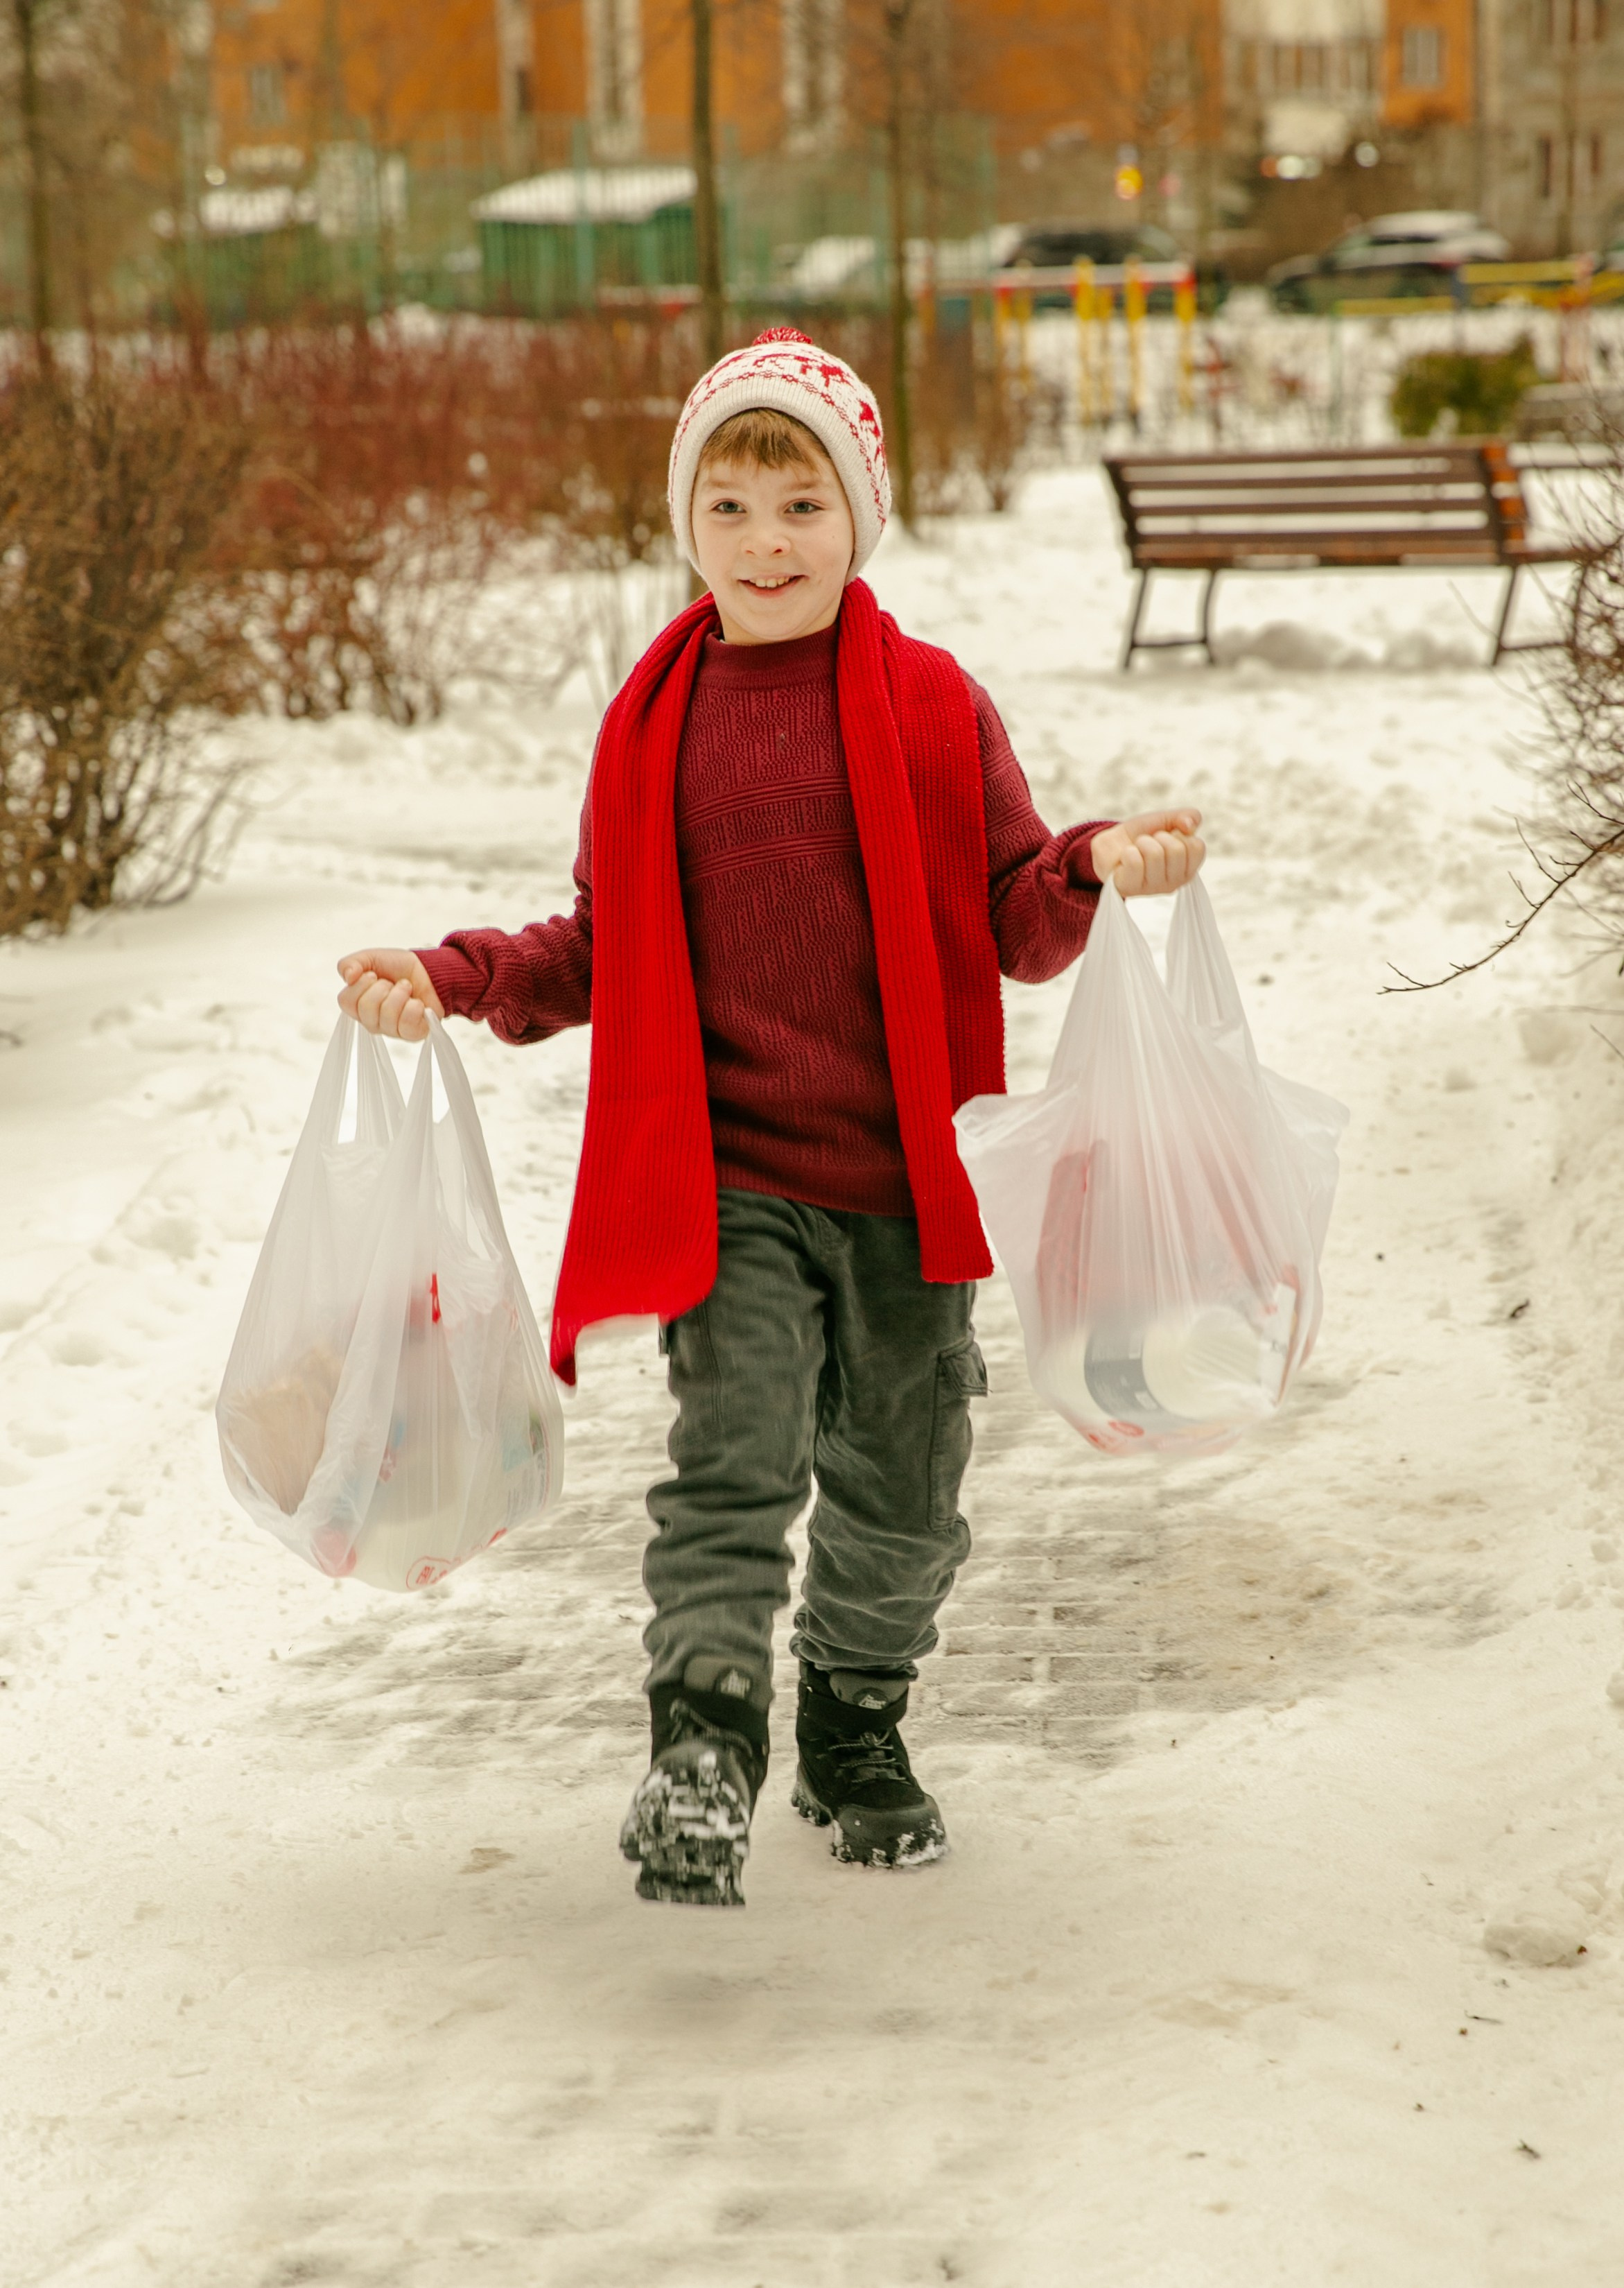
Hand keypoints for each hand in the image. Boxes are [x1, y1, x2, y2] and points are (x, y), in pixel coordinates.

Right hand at [336, 948, 444, 1040]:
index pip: (346, 1002)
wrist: (428, 970)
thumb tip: (348, 976)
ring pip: (388, 1015)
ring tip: (407, 988)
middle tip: (392, 983)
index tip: (373, 975)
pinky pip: (407, 1024)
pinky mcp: (411, 1034)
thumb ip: (350, 964)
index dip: (361, 985)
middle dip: (383, 988)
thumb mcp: (370, 958)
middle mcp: (372, 1021)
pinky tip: (417, 1003)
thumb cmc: (397, 968)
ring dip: (400, 994)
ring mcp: (391, 1030)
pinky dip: (414, 1007)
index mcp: (358, 1005)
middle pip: (366, 1008)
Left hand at [1089, 808, 1204, 896]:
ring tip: (1136, 849)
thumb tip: (1190, 826)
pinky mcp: (1131, 889)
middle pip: (1176, 850)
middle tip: (1148, 843)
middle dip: (1158, 837)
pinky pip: (1135, 862)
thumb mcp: (1166, 820)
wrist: (1111, 844)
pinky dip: (1128, 852)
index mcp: (1187, 868)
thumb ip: (1188, 817)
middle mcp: (1174, 883)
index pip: (1197, 847)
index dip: (1179, 834)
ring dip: (1142, 843)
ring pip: (1155, 854)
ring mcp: (1153, 889)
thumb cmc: (1141, 836)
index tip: (1167, 837)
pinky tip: (1125, 859)